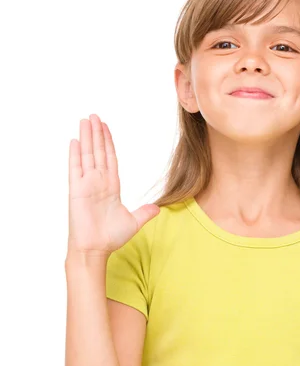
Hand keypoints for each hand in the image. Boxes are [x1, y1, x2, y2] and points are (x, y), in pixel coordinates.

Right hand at [67, 114, 159, 256]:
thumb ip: (144, 213)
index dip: (108, 143)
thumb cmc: (111, 237)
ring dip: (86, 138)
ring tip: (85, 120)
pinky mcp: (77, 191)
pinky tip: (75, 140)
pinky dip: (75, 155)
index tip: (106, 128)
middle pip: (98, 152)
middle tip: (94, 116)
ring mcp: (87, 185)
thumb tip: (158, 208)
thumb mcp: (133, 222)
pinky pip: (76, 169)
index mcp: (111, 187)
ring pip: (87, 155)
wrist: (96, 250)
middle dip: (97, 134)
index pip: (110, 159)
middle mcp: (98, 182)